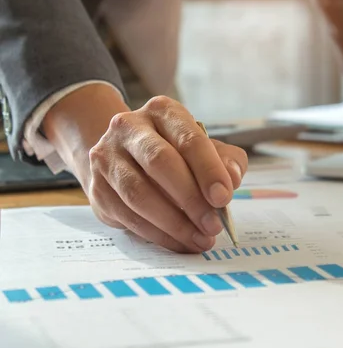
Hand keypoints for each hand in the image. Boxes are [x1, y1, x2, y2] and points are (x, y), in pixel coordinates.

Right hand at [86, 96, 247, 252]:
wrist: (123, 156)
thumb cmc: (174, 152)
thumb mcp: (205, 148)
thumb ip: (226, 160)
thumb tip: (232, 178)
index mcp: (163, 112)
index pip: (189, 139)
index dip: (208, 170)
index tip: (224, 197)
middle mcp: (130, 127)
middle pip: (160, 162)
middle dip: (191, 198)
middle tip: (213, 224)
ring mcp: (107, 157)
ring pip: (139, 193)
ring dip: (174, 223)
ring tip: (200, 239)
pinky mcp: (97, 188)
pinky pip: (129, 216)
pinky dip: (158, 234)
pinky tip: (180, 242)